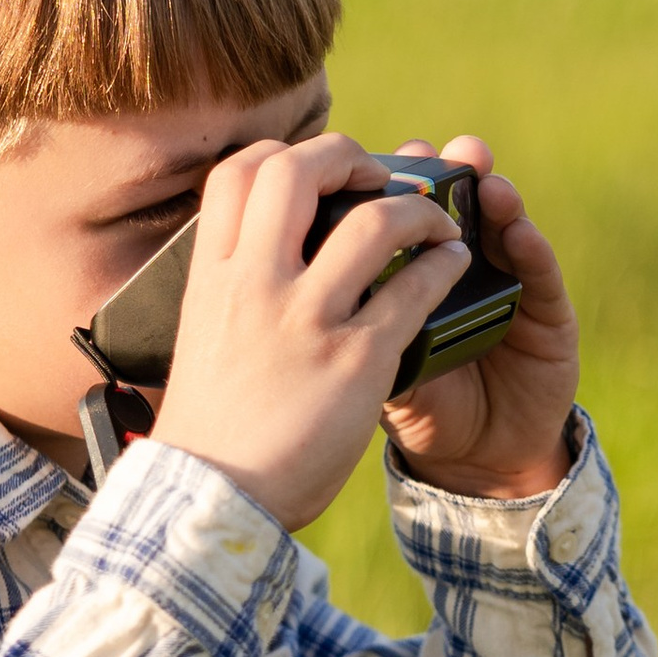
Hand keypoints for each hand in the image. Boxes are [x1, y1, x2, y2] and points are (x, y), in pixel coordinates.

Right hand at [152, 133, 471, 528]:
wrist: (215, 502)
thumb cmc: (213, 427)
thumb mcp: (202, 336)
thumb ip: (229, 287)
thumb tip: (248, 253)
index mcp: (213, 276)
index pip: (239, 173)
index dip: (282, 154)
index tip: (315, 170)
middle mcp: (255, 285)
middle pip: (299, 171)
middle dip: (348, 159)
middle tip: (379, 178)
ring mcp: (306, 320)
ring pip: (375, 223)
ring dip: (418, 212)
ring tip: (439, 223)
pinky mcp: (356, 361)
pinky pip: (415, 290)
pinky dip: (444, 267)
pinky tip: (455, 266)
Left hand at [378, 136, 579, 499]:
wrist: (478, 463)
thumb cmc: (422, 408)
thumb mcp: (371, 371)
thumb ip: (346, 326)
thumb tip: (294, 283)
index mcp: (414, 274)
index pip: (401, 217)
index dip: (391, 187)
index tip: (375, 163)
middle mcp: (462, 268)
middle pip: (455, 206)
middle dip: (448, 174)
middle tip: (442, 154)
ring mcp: (509, 285)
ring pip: (503, 226)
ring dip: (495, 198)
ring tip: (485, 182)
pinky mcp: (550, 316)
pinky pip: (543, 277)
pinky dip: (532, 249)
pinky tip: (520, 233)